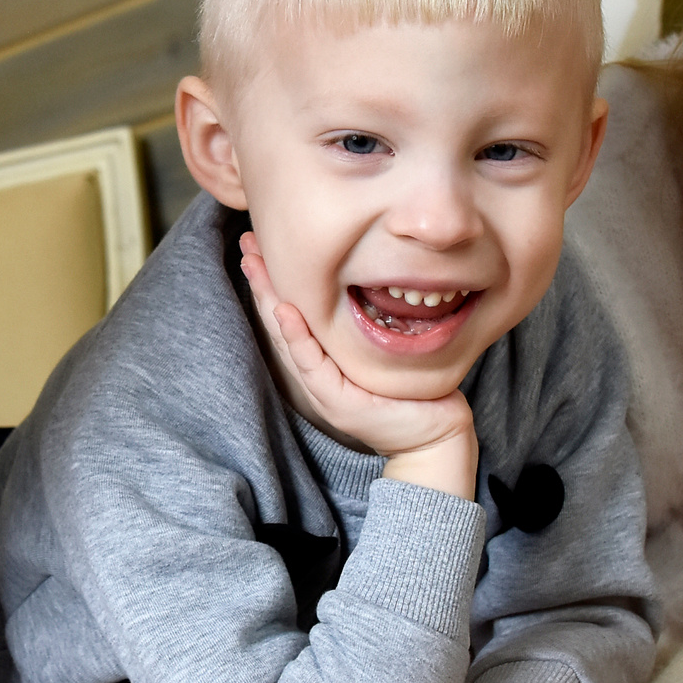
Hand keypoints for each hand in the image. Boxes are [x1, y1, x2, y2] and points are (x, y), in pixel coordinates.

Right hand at [239, 232, 476, 497]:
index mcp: (325, 362)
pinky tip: (284, 310)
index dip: (274, 281)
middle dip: (262, 282)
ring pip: (288, 339)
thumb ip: (369, 326)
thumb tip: (372, 280)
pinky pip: (312, 364)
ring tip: (254, 266)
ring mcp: (324, 390)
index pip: (292, 314)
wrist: (436, 439)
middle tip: (246, 244)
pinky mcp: (338, 402)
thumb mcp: (385, 352)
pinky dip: (296, 337)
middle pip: (281, 321)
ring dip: (269, 300)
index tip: (261, 246)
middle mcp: (317, 375)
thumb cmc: (416, 395)